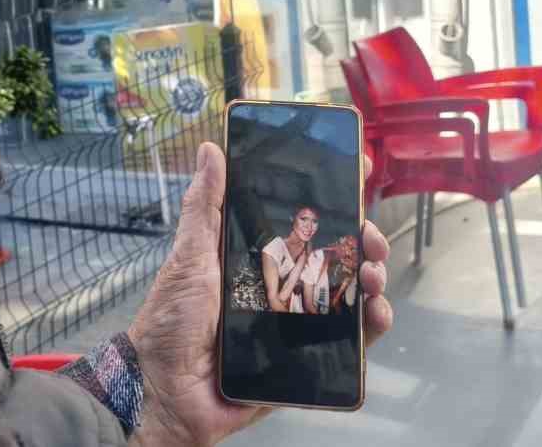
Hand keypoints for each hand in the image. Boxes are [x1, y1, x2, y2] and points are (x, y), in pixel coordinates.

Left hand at [127, 143, 395, 446]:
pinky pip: (347, 342)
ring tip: (372, 272)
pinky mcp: (305, 360)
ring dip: (370, 278)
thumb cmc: (170, 322)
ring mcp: (294, 325)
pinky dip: (370, 326)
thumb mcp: (190, 256)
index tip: (357, 175)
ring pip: (348, 296)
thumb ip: (204, 205)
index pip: (302, 225)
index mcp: (255, 260)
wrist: (165, 391)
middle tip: (369, 235)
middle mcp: (279, 289)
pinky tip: (376, 312)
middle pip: (335, 258)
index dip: (332, 203)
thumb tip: (210, 149)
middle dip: (361, 241)